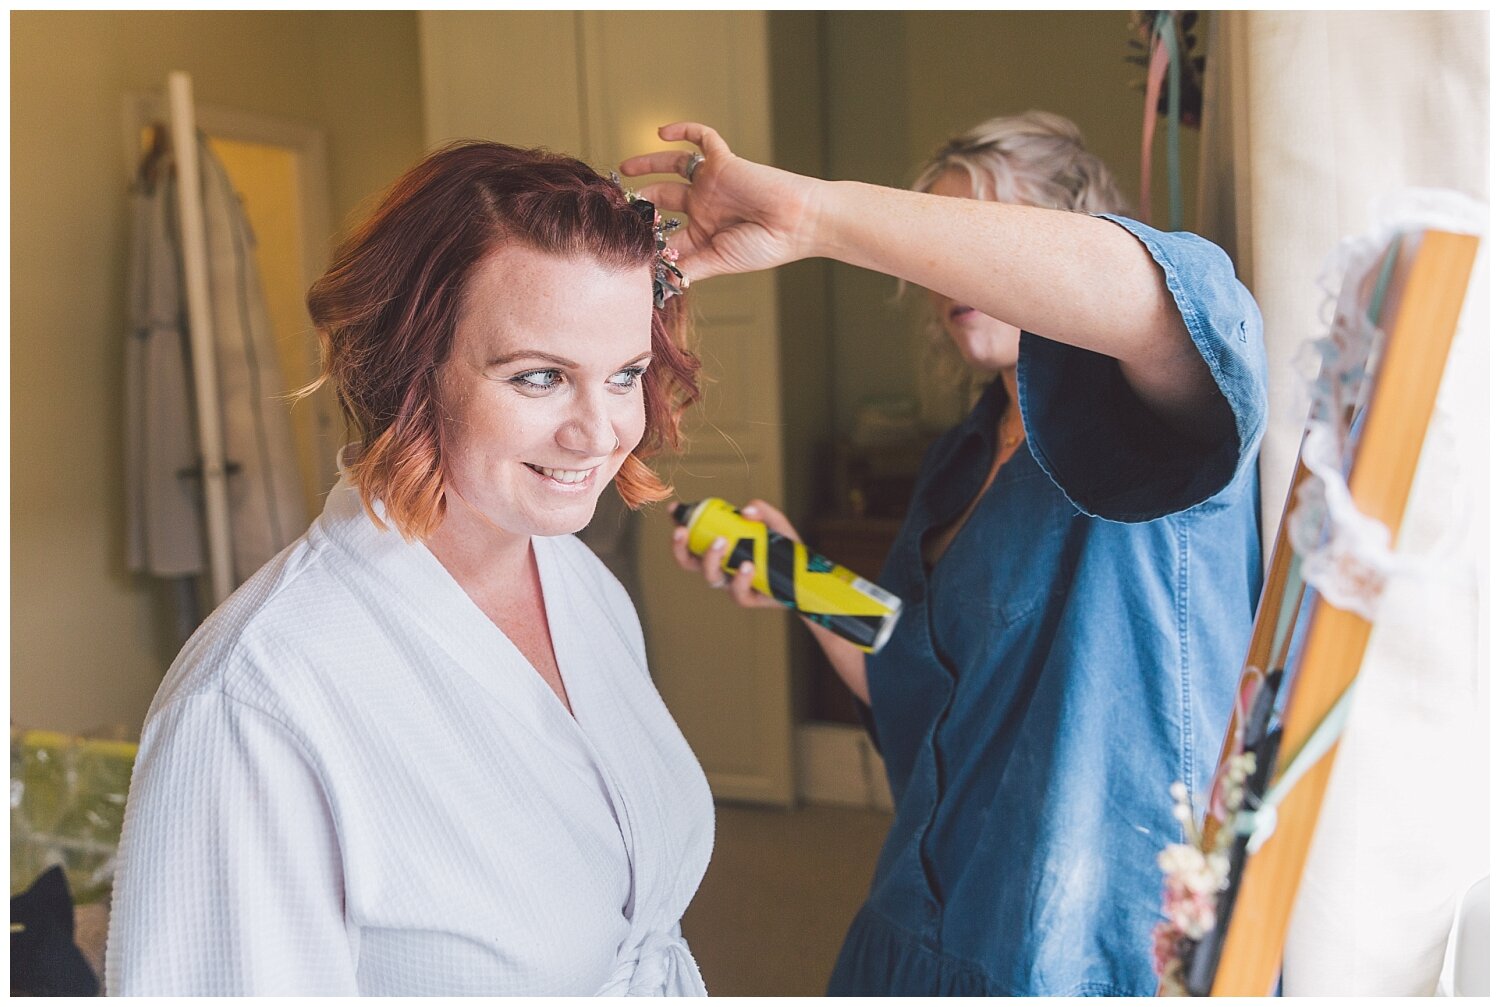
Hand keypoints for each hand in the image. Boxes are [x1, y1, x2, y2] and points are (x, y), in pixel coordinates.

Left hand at [619, 123, 824, 282]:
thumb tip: (656, 283)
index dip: (645, 237)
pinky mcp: (724, 161)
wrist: (798, 223)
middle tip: (616, 202)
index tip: (623, 240)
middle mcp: (704, 206)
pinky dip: (683, 130)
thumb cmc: (764, 246)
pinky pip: (701, 138)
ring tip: (624, 168)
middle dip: (639, 201)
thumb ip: (686, 266)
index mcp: (702, 233)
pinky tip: (661, 131)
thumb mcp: (718, 260)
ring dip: (647, 164)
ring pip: (673, 166)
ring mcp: (712, 182)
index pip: (665, 234)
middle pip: (661, 198)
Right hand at [668, 499, 798, 609]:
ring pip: (710, 576)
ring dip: (710, 558)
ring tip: (721, 541)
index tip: (674, 510)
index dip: (679, 523)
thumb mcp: (776, 524)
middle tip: (683, 531)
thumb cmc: (784, 549)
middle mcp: (721, 565)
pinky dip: (740, 579)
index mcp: (721, 546)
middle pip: (689, 561)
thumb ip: (763, 512)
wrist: (804, 577)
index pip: (693, 536)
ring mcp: (731, 582)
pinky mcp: (746, 598)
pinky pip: (737, 593)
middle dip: (680, 547)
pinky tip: (748, 566)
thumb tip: (746, 511)